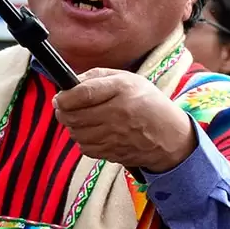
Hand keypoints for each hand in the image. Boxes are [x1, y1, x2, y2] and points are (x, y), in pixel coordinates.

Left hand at [54, 68, 194, 172]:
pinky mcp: (113, 152)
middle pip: (73, 116)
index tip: (59, 97)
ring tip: (81, 119)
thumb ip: (97, 76)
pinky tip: (93, 133)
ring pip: (76, 133)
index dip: (64, 96)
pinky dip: (83, 141)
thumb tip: (70, 83)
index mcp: (121, 89)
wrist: (169, 137)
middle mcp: (117, 113)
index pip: (82, 93)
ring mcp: (115, 136)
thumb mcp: (128, 79)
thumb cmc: (147, 103)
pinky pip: (85, 148)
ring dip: (73, 127)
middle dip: (63, 112)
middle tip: (64, 108)